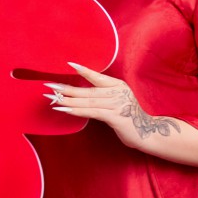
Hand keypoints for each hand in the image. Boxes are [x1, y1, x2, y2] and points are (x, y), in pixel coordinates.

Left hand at [45, 62, 178, 147]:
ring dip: (67, 101)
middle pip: (86, 90)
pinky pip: (91, 112)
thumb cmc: (130, 118)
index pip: (96, 76)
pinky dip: (76, 111)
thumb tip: (81, 95)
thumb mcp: (118, 101)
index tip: (68, 64)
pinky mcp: (115, 116)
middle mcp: (117, 92)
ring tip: (52, 99)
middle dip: (65, 88)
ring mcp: (117, 103)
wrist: (148, 133)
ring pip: (87, 101)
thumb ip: (104, 96)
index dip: (82, 70)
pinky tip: (64, 110)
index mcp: (118, 85)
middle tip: (48, 86)